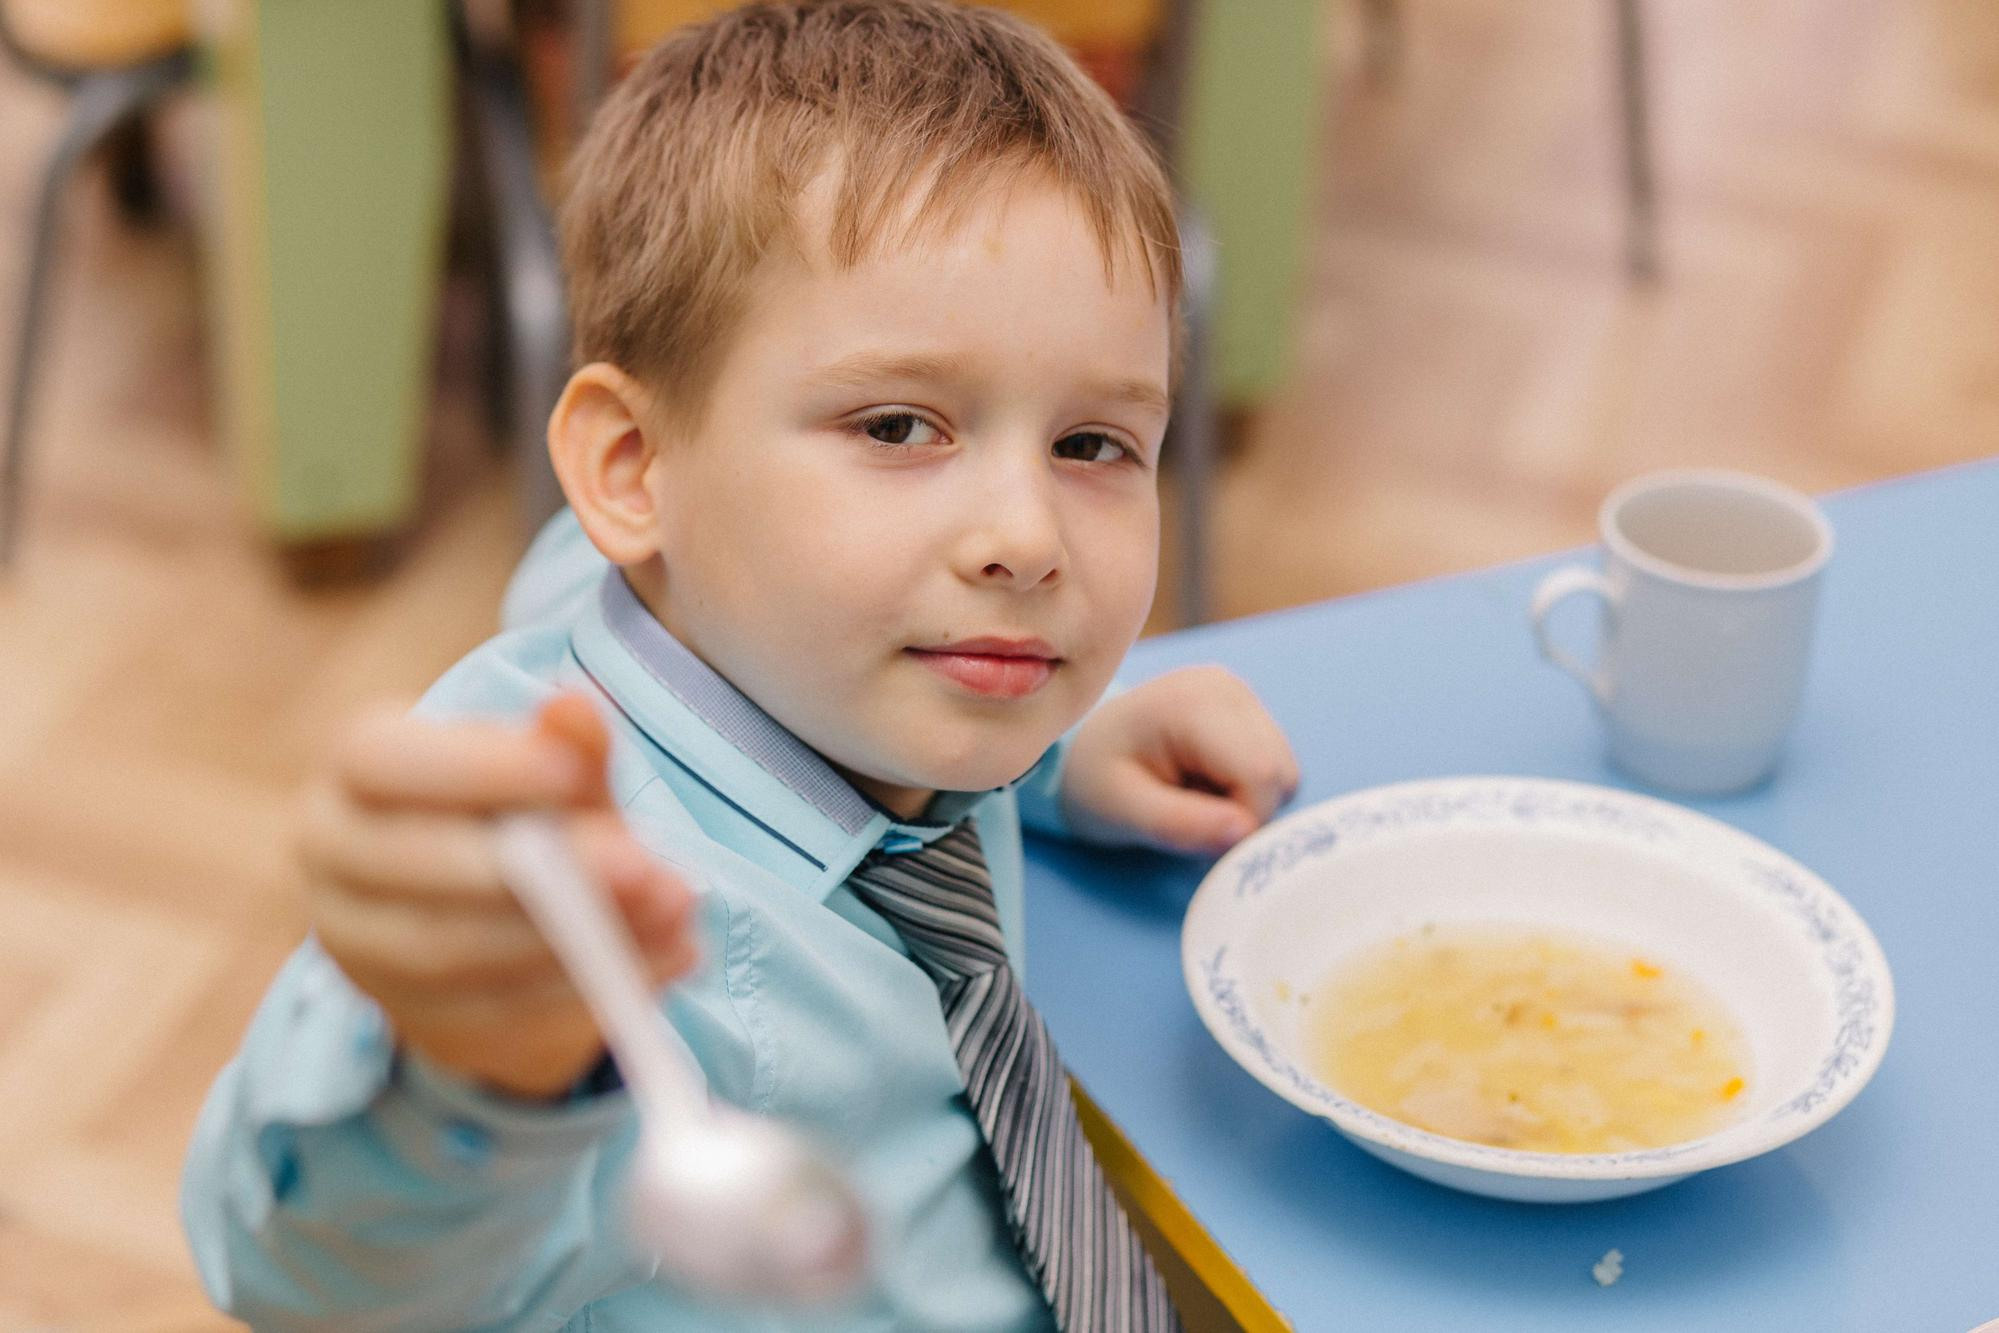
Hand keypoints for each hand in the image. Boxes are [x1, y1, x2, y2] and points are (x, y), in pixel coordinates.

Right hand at [298, 692, 698, 1099]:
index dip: (476, 768)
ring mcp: (364, 952)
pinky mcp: (416, 1021)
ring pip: (455, 952)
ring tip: (670, 912)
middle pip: (417, 867)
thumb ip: (569, 745)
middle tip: (641, 865)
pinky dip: (586, 991)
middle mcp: (334, 861)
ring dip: (574, 937)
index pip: (381, 762)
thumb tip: (576, 705)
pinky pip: (495, 1015)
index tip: (571, 774)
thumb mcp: (555, 774)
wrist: (503, 913)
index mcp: (353, 773)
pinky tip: (662, 961)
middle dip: (542, 868)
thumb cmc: (526, 815)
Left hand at [1060, 666, 1300, 855]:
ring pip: (1284, 773)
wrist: (1083, 751)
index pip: (1260, 773)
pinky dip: (1248, 790)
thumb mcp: (1123, 810)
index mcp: (1192, 703)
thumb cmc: (1095, 779)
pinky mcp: (1248, 710)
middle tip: (1190, 819)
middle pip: (1280, 773)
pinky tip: (1205, 786)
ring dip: (1248, 804)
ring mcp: (1240, 694)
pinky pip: (1275, 766)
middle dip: (1246, 814)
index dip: (1243, 823)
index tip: (1198, 839)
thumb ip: (1180, 824)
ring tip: (1192, 799)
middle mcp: (1226, 688)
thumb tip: (1245, 832)